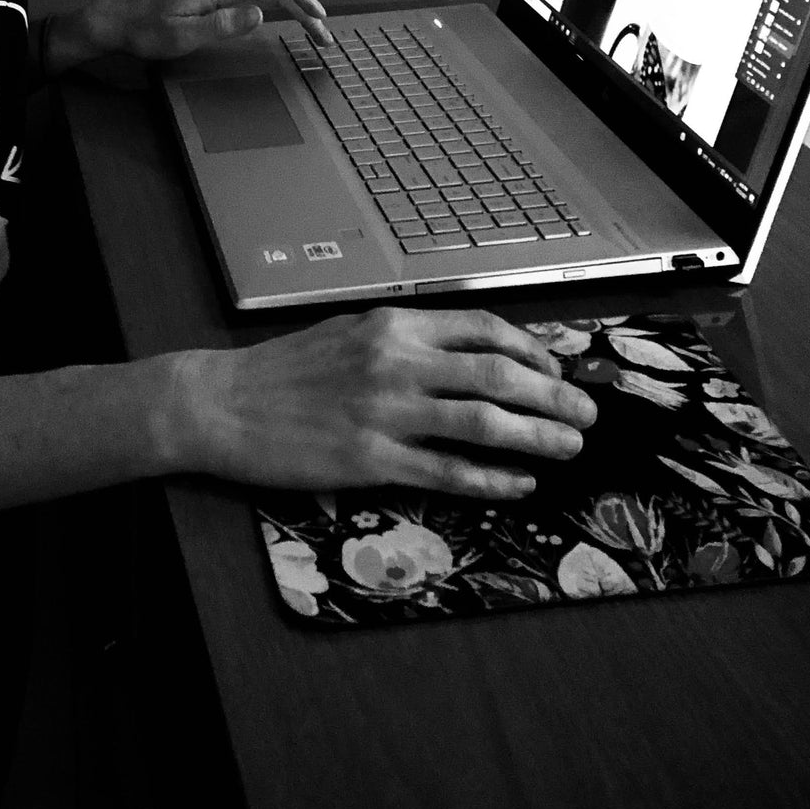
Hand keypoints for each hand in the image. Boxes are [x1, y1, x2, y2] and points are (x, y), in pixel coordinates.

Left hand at [87, 0, 333, 62]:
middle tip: (323, 35)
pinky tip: (281, 20)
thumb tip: (261, 14)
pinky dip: (273, 7)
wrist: (119, 23)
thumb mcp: (184, 34)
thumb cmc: (148, 32)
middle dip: (302, 6)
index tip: (318, 14)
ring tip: (311, 31)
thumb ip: (223, 24)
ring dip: (290, 8)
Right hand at [169, 307, 596, 499]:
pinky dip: (492, 479)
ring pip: (484, 423)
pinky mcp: (371, 461)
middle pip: (499, 376)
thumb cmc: (284, 370)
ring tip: (570, 448)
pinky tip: (520, 484)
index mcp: (393, 325)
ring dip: (538, 436)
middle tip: (586, 414)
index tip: (557, 370)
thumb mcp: (350, 332)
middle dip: (553, 396)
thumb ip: (406, 339)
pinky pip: (447, 471)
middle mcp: (397, 362)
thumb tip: (468, 353)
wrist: (223, 403)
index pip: (484, 330)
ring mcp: (386, 413)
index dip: (532, 351)